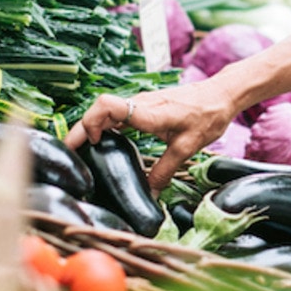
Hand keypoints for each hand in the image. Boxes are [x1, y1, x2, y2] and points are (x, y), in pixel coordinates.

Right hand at [66, 80, 239, 191]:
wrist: (221, 94)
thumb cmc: (207, 116)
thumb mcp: (187, 147)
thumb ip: (165, 171)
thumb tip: (150, 196)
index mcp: (150, 112)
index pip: (109, 106)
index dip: (92, 122)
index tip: (91, 143)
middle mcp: (140, 103)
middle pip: (99, 109)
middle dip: (81, 129)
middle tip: (69, 152)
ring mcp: (141, 102)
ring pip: (106, 110)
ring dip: (91, 127)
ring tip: (80, 150)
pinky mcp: (144, 104)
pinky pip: (117, 112)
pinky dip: (104, 125)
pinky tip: (103, 142)